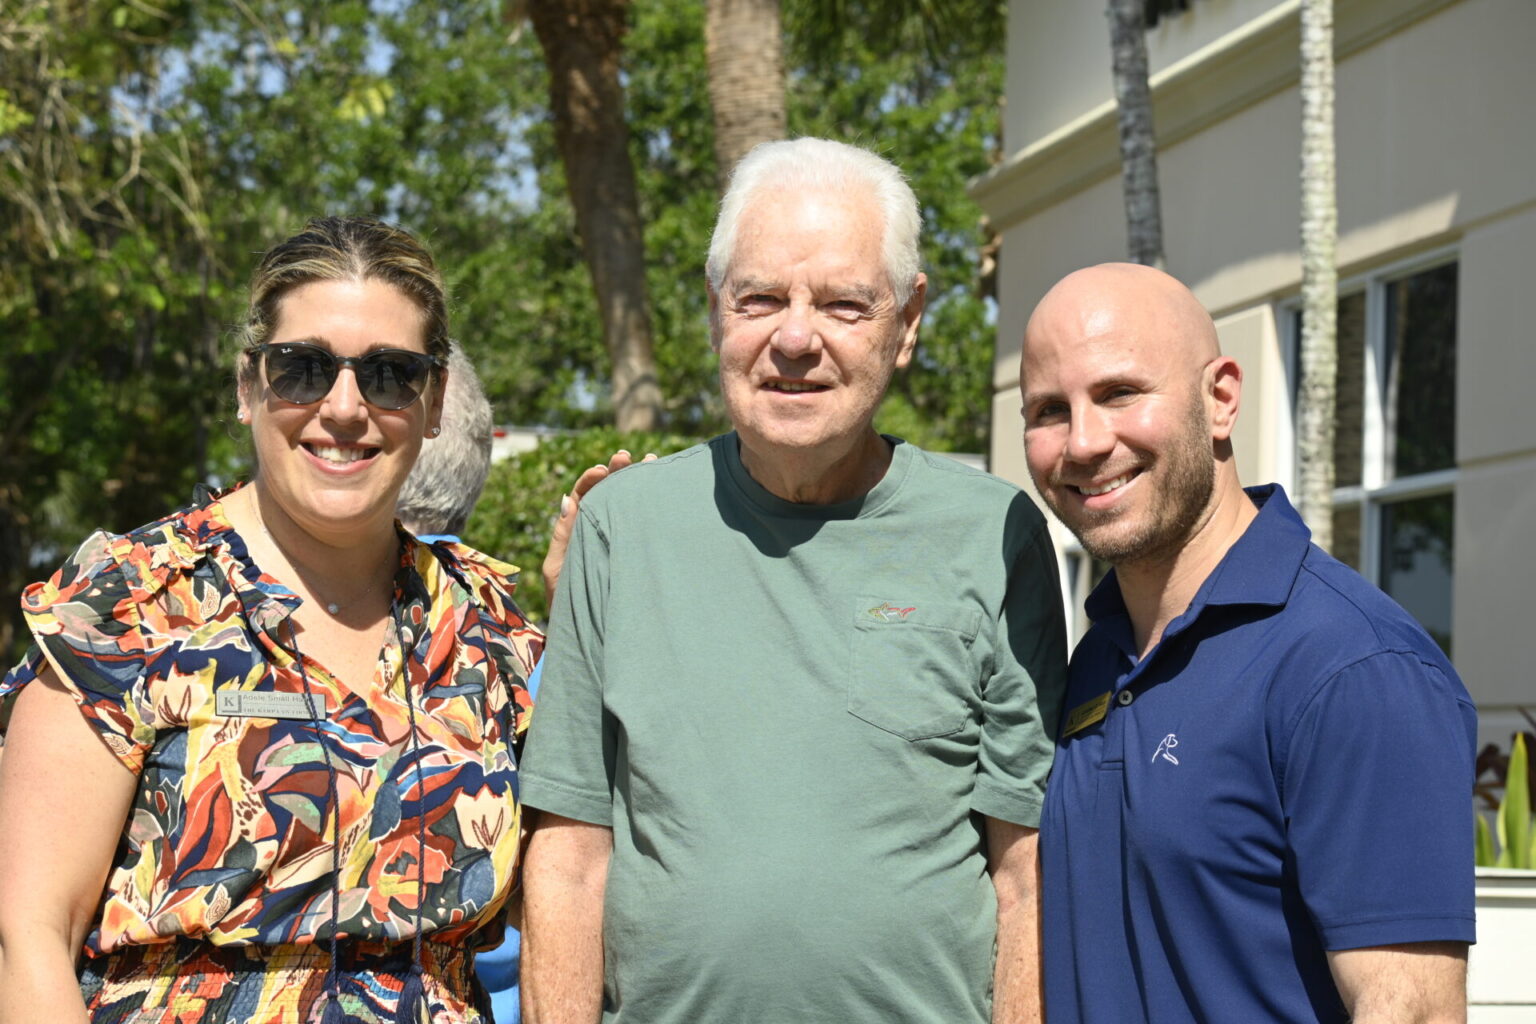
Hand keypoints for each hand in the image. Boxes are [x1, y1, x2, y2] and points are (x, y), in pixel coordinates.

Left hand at [542, 450, 655, 603]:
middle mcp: (597, 532)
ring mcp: (617, 541)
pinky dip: (649, 506)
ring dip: (635, 483)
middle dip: (616, 472)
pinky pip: (640, 525)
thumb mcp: (558, 571)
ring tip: (650, 462)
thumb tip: (568, 500)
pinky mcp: (635, 554)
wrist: (589, 639)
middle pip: (606, 495)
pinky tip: (662, 490)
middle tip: (626, 456)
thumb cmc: (569, 607)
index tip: (602, 470)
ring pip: (625, 505)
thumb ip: (563, 537)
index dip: (592, 480)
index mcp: (576, 533)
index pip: (583, 497)